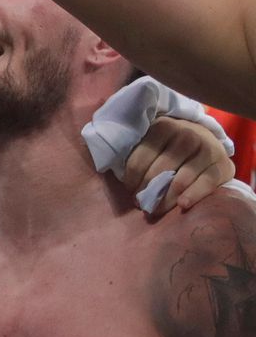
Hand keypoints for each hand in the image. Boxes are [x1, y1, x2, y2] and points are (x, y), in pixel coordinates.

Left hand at [123, 116, 237, 212]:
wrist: (208, 140)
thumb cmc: (171, 146)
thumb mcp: (154, 142)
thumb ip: (138, 153)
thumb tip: (115, 172)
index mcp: (163, 127)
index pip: (140, 158)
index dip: (132, 179)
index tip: (130, 190)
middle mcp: (186, 134)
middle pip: (160, 170)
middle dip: (148, 191)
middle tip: (141, 204)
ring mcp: (207, 148)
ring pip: (181, 178)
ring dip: (166, 198)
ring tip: (157, 209)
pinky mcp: (223, 163)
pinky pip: (207, 182)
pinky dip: (193, 195)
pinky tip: (182, 205)